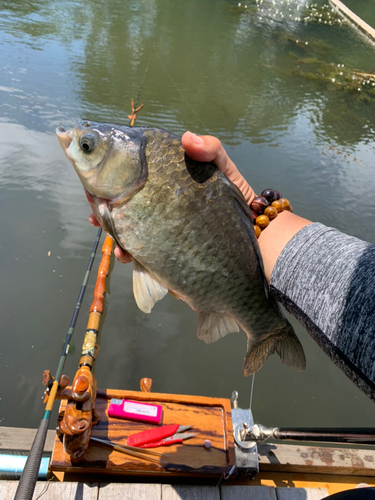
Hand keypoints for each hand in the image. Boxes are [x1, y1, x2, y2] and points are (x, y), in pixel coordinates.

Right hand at [89, 131, 255, 263]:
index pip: (133, 183)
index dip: (112, 183)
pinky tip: (126, 256)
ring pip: (129, 235)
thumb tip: (186, 137)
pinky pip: (144, 258)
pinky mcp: (169, 259)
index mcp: (167, 191)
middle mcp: (161, 213)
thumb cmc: (238, 204)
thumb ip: (210, 150)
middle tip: (94, 212)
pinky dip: (130, 257)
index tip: (98, 184)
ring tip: (110, 238)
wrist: (258, 243)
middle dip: (105, 211)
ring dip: (113, 236)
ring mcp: (164, 237)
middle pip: (125, 210)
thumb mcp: (225, 172)